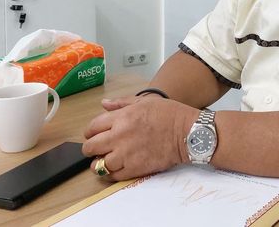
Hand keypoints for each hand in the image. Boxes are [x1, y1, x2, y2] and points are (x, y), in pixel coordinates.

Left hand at [82, 95, 198, 180]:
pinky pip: (112, 176)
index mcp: (122, 117)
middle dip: (90, 148)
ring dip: (98, 163)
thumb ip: (122, 103)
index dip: (90, 132)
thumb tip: (104, 103)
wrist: (188, 133)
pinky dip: (109, 174)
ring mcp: (126, 154)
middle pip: (91, 146)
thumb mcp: (145, 101)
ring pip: (99, 164)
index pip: (92, 127)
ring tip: (103, 161)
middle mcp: (120, 136)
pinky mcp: (135, 168)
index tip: (93, 135)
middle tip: (96, 149)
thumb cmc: (170, 114)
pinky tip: (113, 169)